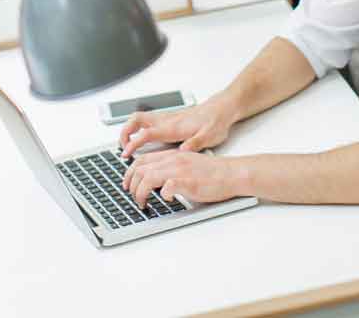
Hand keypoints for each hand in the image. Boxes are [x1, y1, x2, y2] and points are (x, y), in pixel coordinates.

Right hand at [118, 95, 238, 157]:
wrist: (223, 108)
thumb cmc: (216, 121)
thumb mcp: (210, 136)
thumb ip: (195, 143)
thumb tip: (183, 151)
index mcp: (174, 127)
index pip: (146, 133)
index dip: (133, 143)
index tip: (126, 153)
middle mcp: (168, 120)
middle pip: (137, 119)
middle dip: (125, 132)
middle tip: (122, 147)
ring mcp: (168, 117)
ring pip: (141, 117)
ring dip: (130, 128)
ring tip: (128, 143)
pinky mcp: (170, 117)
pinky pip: (148, 119)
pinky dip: (139, 127)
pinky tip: (143, 137)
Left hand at [122, 149, 243, 208]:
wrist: (231, 173)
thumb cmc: (212, 172)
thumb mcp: (187, 163)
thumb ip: (171, 167)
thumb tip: (155, 181)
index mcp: (172, 155)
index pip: (142, 160)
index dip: (129, 173)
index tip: (127, 184)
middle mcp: (173, 160)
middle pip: (140, 168)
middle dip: (131, 184)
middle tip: (133, 197)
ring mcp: (180, 171)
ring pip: (148, 178)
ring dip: (140, 193)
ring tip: (142, 203)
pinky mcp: (188, 183)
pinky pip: (167, 187)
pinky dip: (162, 196)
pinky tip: (165, 200)